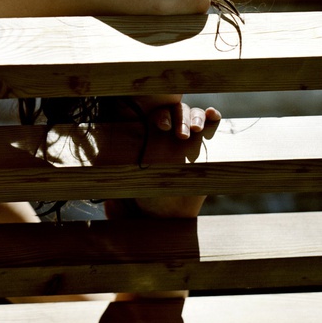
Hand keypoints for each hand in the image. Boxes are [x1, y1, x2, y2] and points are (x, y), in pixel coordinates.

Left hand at [115, 95, 221, 219]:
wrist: (168, 211)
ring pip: (192, 114)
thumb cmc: (145, 191)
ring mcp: (188, 134)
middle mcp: (167, 129)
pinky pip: (210, 123)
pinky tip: (213, 115)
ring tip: (196, 129)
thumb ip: (120, 174)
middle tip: (181, 134)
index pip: (153, 113)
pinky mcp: (206, 143)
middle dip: (179, 118)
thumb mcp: (131, 179)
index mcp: (147, 132)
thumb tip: (108, 192)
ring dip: (195, 116)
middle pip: (174, 111)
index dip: (159, 115)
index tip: (161, 126)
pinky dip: (212, 116)